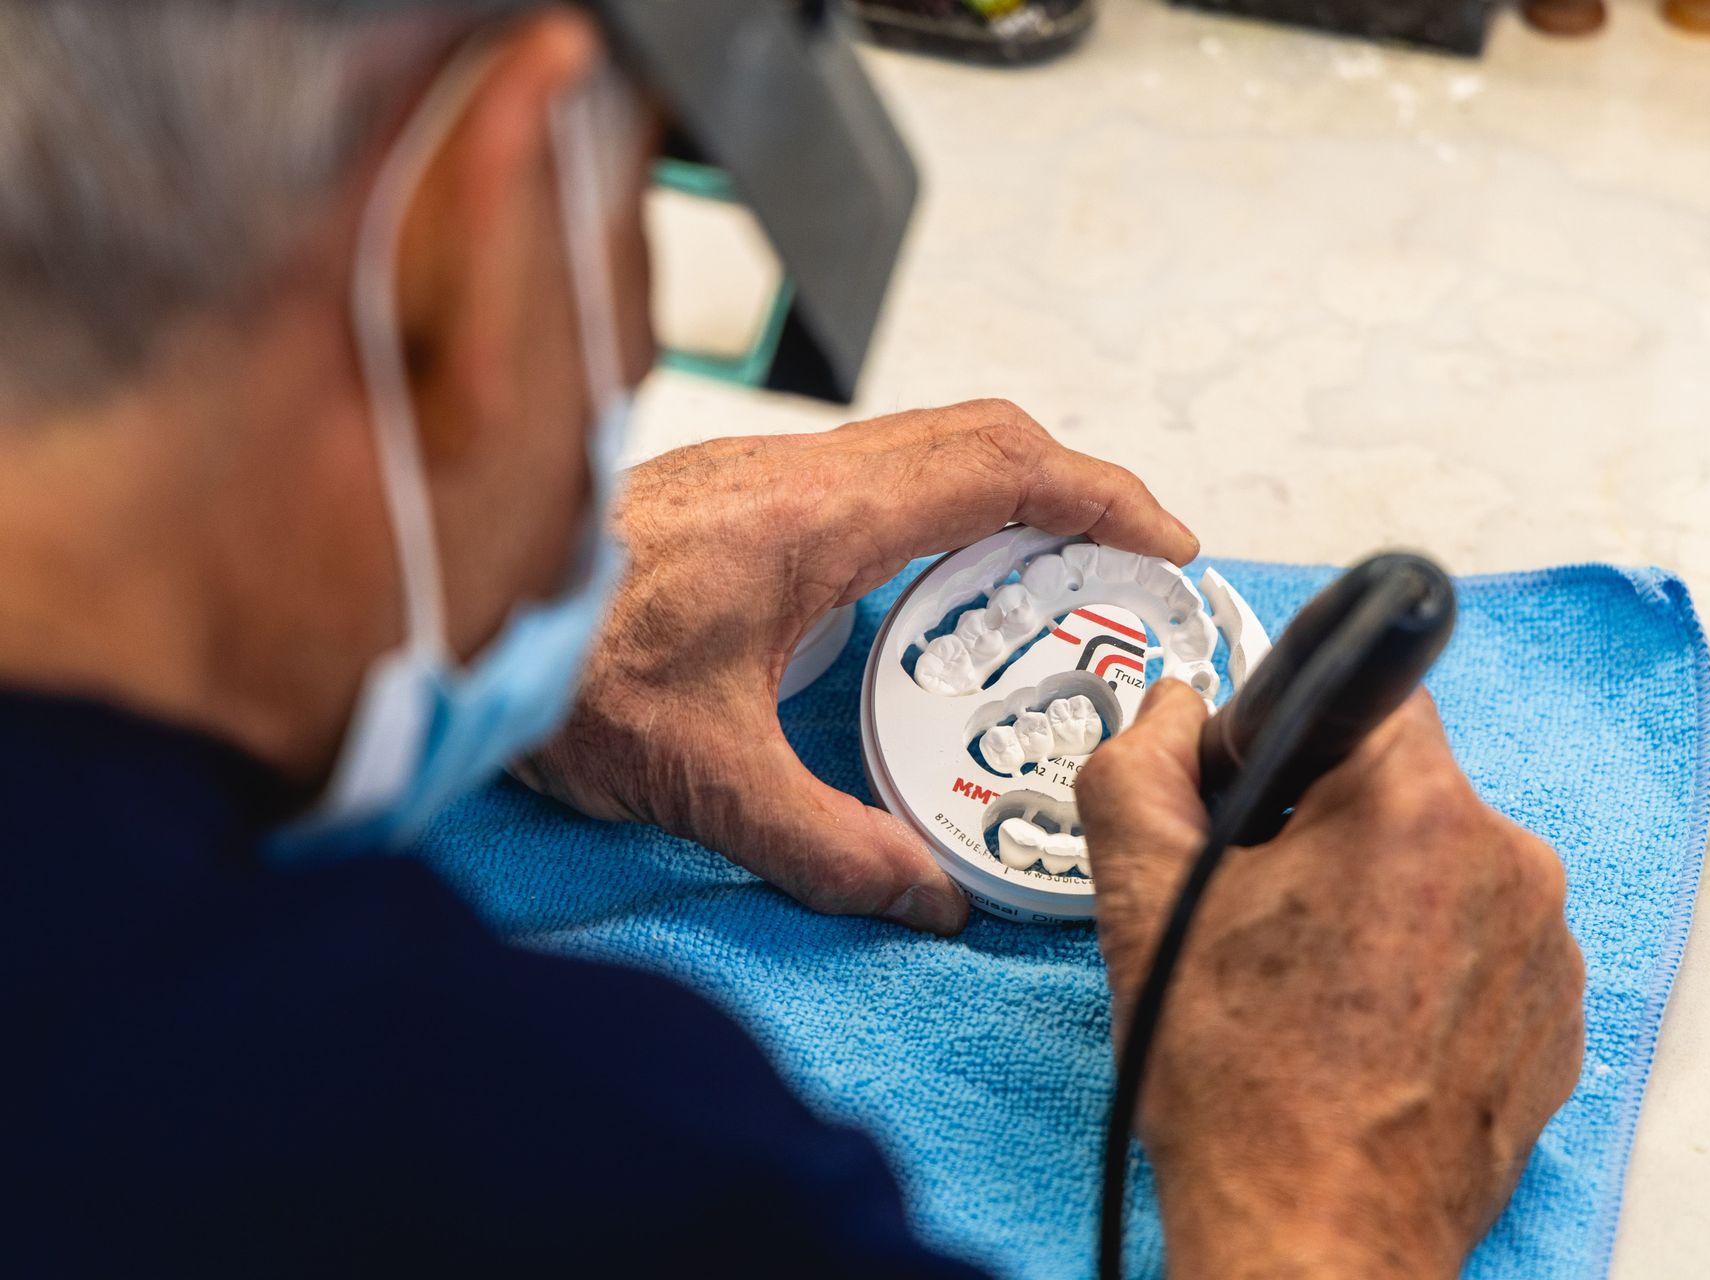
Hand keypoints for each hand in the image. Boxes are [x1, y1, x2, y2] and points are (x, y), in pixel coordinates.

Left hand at [516, 400, 1197, 934]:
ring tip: (1050, 578)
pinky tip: (933, 591)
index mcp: (816, 518)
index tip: (1164, 540)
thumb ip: (826, 848)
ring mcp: (767, 473)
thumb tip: (923, 899)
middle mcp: (800, 474)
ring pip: (928, 443)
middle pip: (981, 435)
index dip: (1102, 494)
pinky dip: (942, 507)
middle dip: (1076, 484)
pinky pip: (877, 471)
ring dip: (1008, 492)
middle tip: (1128, 561)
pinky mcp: (739, 494)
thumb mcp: (706, 779)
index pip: (1000, 468)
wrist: (451, 617)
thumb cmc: (559, 667)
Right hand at [1078, 683, 1584, 1278]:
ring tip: (1307, 987)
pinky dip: (1422, 964)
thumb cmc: (1241, 1087)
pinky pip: (1481, 943)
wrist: (1317, 1237)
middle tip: (1255, 913)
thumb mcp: (1141, 900)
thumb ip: (1138, 767)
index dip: (1285, 737)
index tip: (1251, 799)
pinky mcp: (1556, 1017)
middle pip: (1401, 786)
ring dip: (1376, 898)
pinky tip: (1359, 1024)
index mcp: (1417, 807)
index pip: (1362, 693)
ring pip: (1440, 867)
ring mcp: (1545, 947)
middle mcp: (1509, 861)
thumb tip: (1168, 711)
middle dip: (1324, 827)